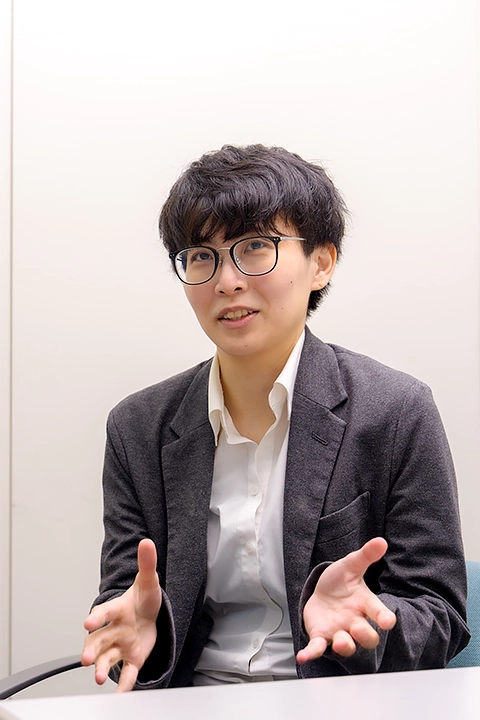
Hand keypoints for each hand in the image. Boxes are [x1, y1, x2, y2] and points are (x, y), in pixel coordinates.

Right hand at [81, 538, 161, 691]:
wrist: (150, 615)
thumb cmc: (144, 599)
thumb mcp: (149, 580)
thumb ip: (146, 563)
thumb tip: (147, 541)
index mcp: (117, 610)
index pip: (105, 613)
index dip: (96, 617)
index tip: (87, 623)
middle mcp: (114, 629)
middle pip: (98, 640)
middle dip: (90, 649)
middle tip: (84, 658)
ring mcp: (120, 645)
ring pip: (106, 658)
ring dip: (100, 668)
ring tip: (96, 677)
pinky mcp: (131, 659)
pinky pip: (125, 673)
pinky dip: (123, 684)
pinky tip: (121, 694)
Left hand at [297, 537, 395, 662]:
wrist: (321, 593)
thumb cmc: (340, 582)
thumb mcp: (350, 565)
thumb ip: (365, 555)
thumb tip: (381, 541)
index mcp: (365, 604)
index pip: (379, 613)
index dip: (384, 618)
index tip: (387, 621)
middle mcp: (355, 622)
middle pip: (367, 637)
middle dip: (365, 635)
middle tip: (359, 627)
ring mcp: (338, 631)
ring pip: (346, 645)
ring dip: (344, 645)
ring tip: (340, 642)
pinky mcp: (321, 637)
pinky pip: (318, 648)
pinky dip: (311, 653)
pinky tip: (303, 656)